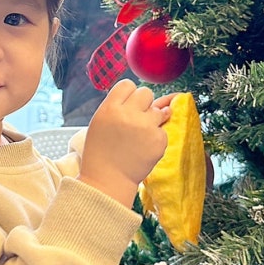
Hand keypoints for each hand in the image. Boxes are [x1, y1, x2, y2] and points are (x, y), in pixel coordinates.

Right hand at [78, 80, 175, 207]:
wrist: (108, 180)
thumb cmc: (102, 150)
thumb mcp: (101, 122)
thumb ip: (119, 105)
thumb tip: (145, 93)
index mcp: (110, 108)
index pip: (128, 84)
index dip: (129, 95)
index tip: (127, 106)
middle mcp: (128, 114)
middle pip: (146, 92)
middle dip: (143, 104)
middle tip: (135, 120)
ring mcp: (145, 127)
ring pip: (158, 110)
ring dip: (152, 119)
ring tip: (140, 135)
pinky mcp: (158, 140)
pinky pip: (163, 129)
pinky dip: (156, 137)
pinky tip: (144, 147)